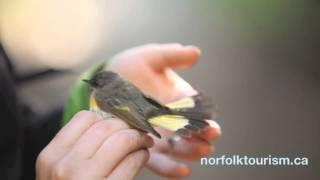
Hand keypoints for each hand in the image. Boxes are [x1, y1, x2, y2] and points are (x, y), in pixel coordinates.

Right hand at [36, 111, 152, 179]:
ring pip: (121, 140)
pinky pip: (131, 163)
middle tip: (138, 130)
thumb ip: (79, 148)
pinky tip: (141, 157)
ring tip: (144, 143)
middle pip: (106, 126)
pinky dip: (141, 155)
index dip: (106, 117)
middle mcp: (65, 166)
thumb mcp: (61, 171)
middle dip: (128, 125)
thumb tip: (111, 121)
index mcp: (51, 156)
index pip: (84, 118)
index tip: (118, 123)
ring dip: (138, 138)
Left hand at [108, 44, 220, 177]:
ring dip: (193, 152)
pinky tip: (182, 171)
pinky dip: (172, 169)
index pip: (197, 110)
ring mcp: (159, 135)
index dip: (206, 118)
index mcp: (178, 99)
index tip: (211, 125)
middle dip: (204, 136)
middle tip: (209, 137)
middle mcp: (172, 119)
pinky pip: (159, 162)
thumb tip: (196, 53)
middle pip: (193, 132)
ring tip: (200, 151)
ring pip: (181, 149)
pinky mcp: (143, 147)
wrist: (104, 84)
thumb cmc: (129, 69)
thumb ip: (172, 56)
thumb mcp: (149, 58)